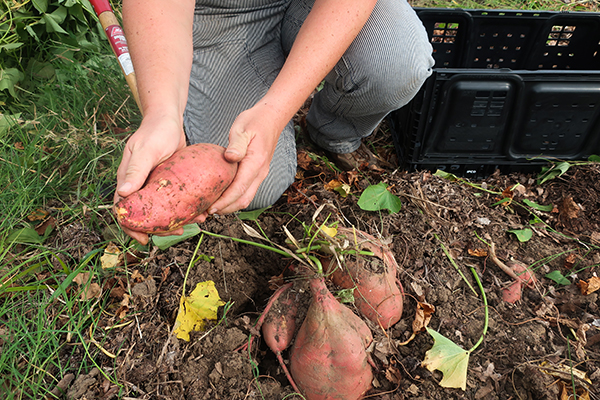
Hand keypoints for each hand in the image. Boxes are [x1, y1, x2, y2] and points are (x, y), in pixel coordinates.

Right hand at [114, 114, 187, 244]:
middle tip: (179, 231)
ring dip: (175, 219)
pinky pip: (175, 199)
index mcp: (128, 180)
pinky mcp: (169, 181)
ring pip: (162, 209)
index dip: (131, 227)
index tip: (144, 239)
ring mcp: (154, 184)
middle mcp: (139, 185)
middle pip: (145, 214)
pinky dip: (185, 206)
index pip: (123, 210)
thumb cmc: (155, 132)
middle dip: (160, 227)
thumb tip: (123, 194)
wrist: (169, 119)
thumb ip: (135, 171)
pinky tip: (200, 209)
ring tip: (194, 222)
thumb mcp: (146, 151)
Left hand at [207, 103, 281, 214]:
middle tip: (206, 212)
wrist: (271, 118)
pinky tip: (221, 196)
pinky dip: (234, 198)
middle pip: (244, 199)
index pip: (240, 188)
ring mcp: (260, 174)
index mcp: (256, 163)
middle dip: (226, 208)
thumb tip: (230, 157)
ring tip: (211, 207)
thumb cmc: (255, 121)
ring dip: (230, 206)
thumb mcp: (243, 128)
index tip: (210, 207)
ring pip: (246, 198)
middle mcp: (260, 172)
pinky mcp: (257, 174)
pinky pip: (246, 191)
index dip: (225, 201)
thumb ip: (237, 144)